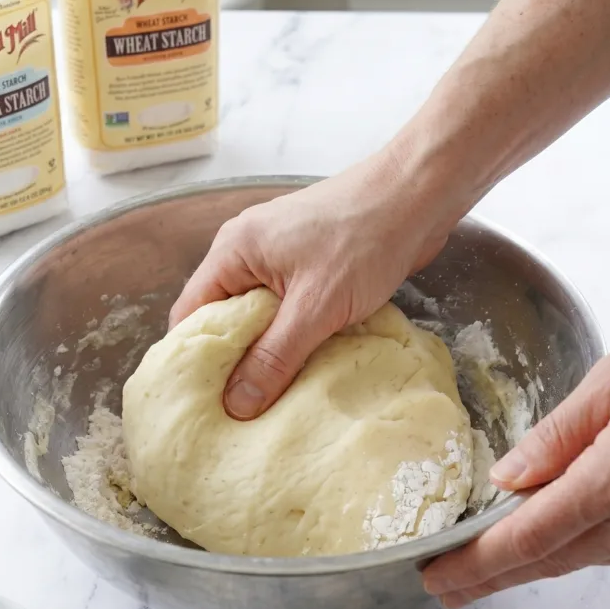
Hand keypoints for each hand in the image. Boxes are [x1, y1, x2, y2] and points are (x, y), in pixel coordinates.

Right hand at [169, 147, 458, 418]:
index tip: (201, 404)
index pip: (191, 313)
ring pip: (258, 317)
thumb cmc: (365, 239)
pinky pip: (287, 311)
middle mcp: (248, 252)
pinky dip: (292, 337)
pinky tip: (303, 367)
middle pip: (222, 317)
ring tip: (269, 399)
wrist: (419, 196)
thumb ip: (274, 357)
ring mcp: (279, 257)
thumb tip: (236, 405)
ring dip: (267, 352)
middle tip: (238, 412)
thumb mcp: (315, 307)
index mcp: (233, 250)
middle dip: (231, 362)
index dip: (193, 359)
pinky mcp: (309, 267)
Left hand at [422, 333, 609, 607]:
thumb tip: (506, 478)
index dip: (477, 564)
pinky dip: (566, 548)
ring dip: (525, 566)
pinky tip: (542, 543)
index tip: (436, 577)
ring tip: (479, 570)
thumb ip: (558, 435)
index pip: (527, 538)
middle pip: (547, 561)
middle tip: (444, 590)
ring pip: (579, 558)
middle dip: (490, 578)